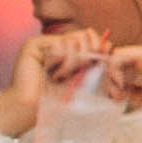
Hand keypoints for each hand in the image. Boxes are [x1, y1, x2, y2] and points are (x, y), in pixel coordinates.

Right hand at [0, 25, 104, 139]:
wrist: (33, 108)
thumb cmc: (57, 97)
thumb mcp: (83, 77)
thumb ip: (94, 61)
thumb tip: (109, 44)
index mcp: (66, 48)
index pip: (87, 35)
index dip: (97, 44)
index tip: (102, 57)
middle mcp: (54, 42)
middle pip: (82, 35)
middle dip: (86, 55)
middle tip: (79, 71)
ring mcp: (42, 42)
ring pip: (71, 41)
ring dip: (72, 62)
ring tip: (60, 76)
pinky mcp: (32, 45)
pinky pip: (57, 44)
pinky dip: (61, 61)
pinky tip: (53, 73)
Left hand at [99, 41, 141, 115]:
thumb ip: (129, 88)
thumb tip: (112, 91)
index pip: (128, 60)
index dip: (118, 75)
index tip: (117, 94)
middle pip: (121, 56)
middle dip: (113, 76)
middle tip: (114, 94)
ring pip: (118, 55)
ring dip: (112, 74)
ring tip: (118, 92)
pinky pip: (119, 56)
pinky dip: (114, 71)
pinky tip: (120, 84)